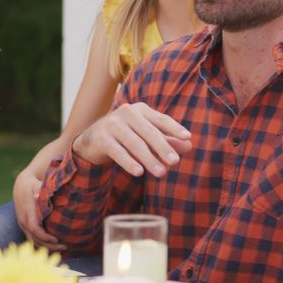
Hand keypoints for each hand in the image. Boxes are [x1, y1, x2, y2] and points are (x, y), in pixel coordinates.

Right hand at [13, 168, 64, 250]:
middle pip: (35, 239)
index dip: (45, 236)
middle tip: (65, 247)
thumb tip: (37, 195)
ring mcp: (23, 224)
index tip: (56, 239)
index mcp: (27, 212)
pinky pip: (32, 239)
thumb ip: (39, 190)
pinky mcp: (25, 226)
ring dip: (46, 247)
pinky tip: (54, 246)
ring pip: (33, 241)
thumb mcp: (37, 185)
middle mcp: (23, 220)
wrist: (21, 184)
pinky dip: (42, 244)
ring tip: (62, 248)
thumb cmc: (33, 184)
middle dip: (49, 245)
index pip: (34, 229)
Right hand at [73, 103, 193, 176]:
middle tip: (175, 162)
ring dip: (149, 159)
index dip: (175, 128)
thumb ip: (167, 140)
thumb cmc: (126, 137)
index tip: (188, 137)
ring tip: (161, 173)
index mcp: (141, 109)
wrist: (92, 140)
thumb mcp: (147, 137)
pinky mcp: (101, 138)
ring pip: (135, 144)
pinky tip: (139, 172)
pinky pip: (118, 152)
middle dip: (163, 148)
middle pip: (149, 132)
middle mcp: (127, 113)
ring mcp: (112, 124)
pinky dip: (129, 162)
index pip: (161, 119)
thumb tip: (189, 145)